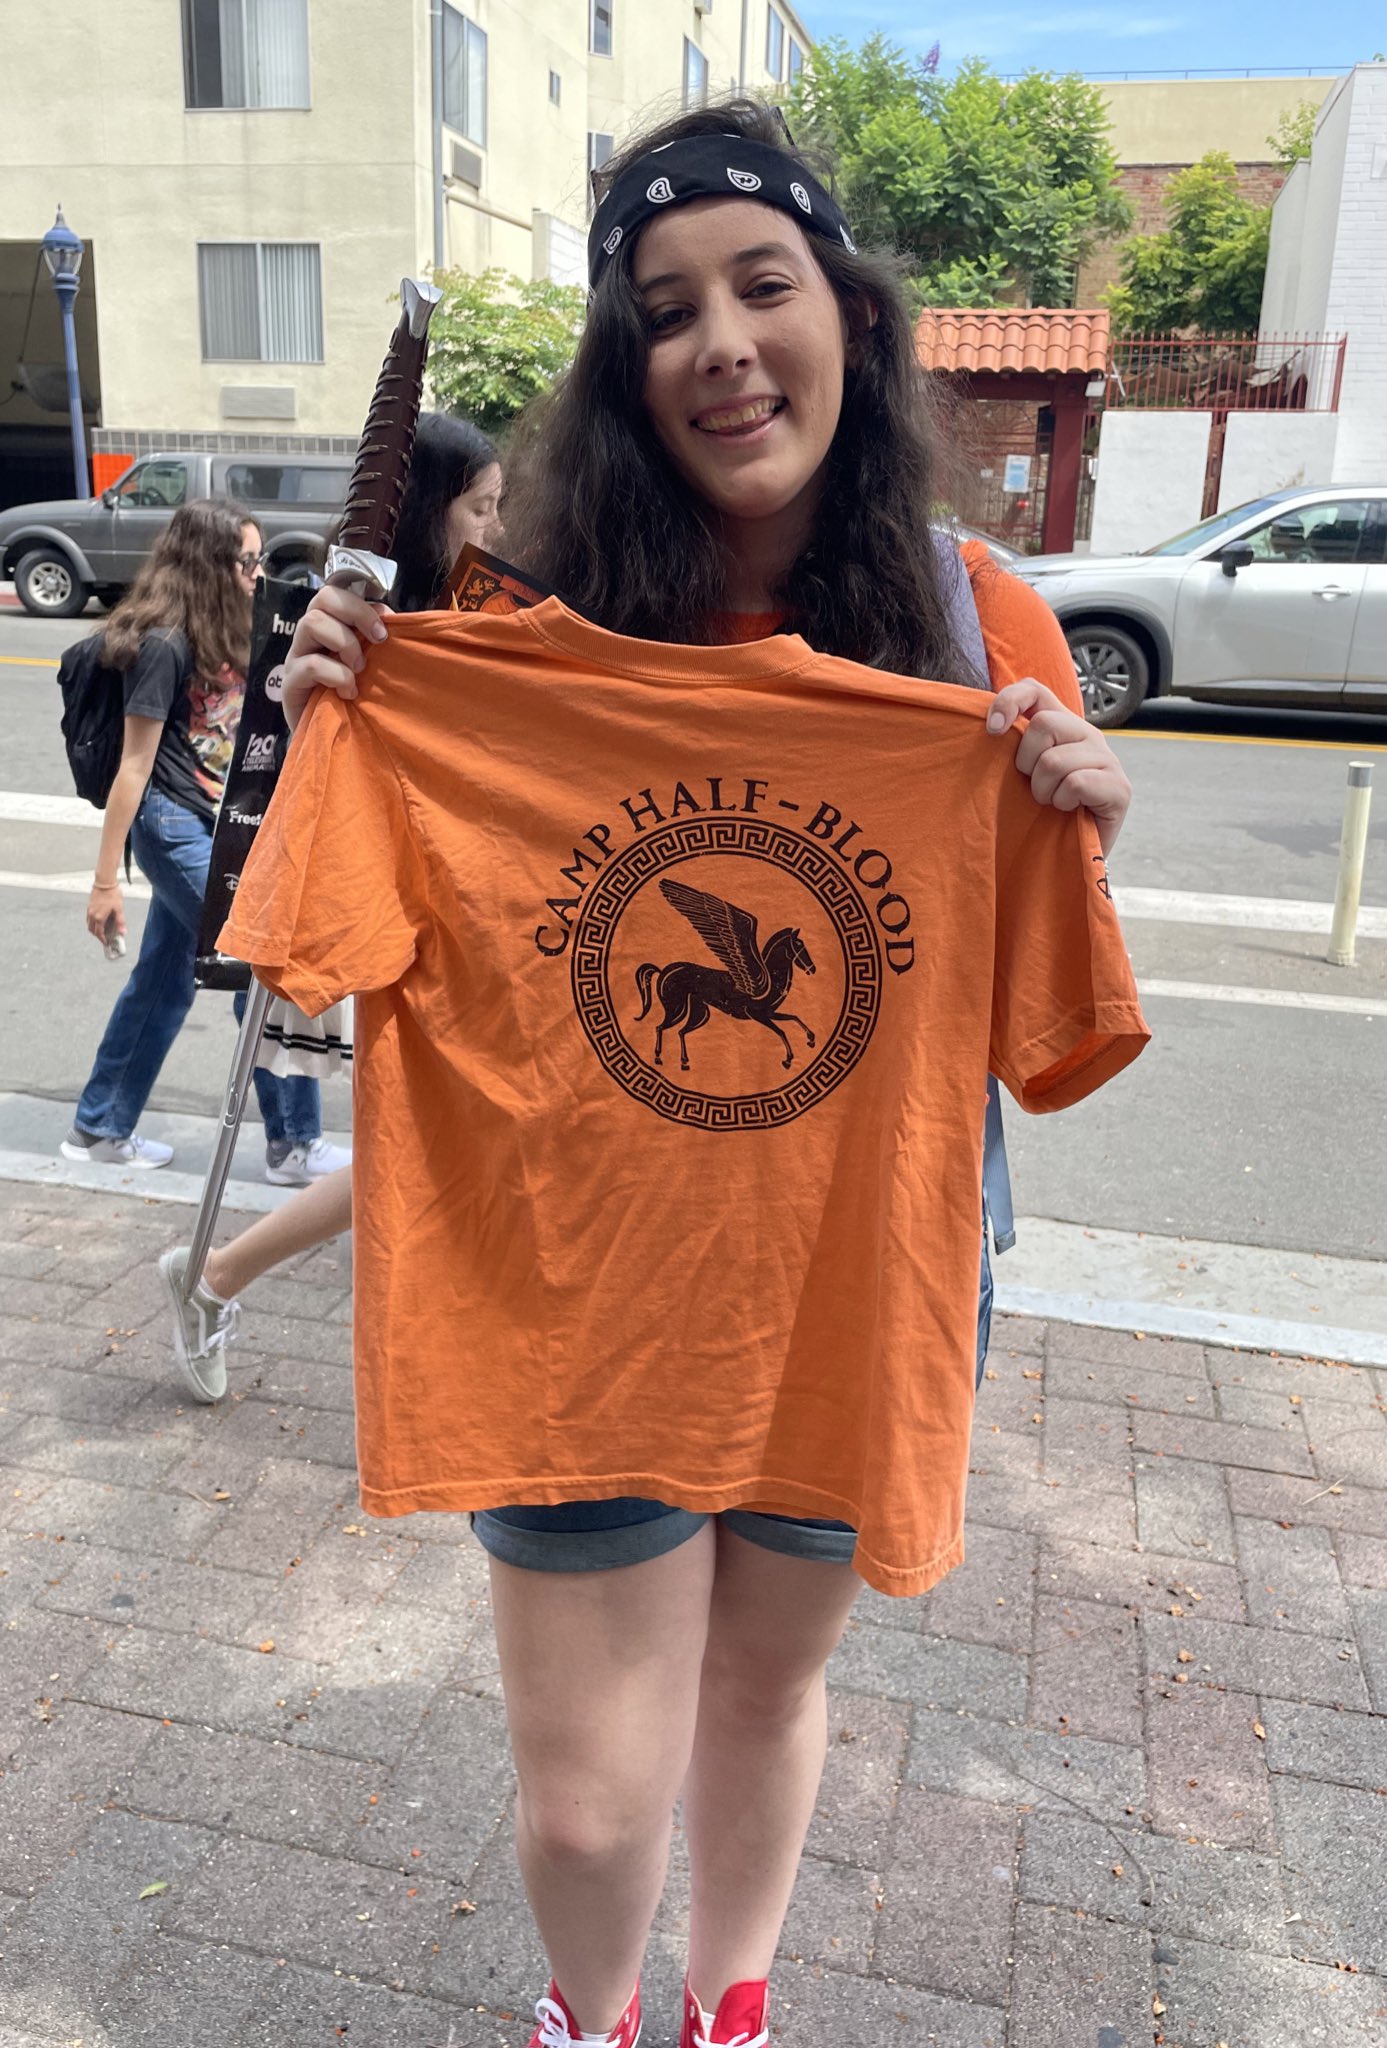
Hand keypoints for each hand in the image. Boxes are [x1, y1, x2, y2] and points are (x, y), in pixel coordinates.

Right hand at [87, 879, 123, 942]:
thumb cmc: (112, 894)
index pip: (99, 933)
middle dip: (98, 936)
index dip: (103, 939)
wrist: (104, 882)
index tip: (106, 943)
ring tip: (102, 931)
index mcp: (99, 917)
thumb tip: (123, 933)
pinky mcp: (89, 906)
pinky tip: (99, 920)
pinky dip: (92, 923)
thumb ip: (120, 922)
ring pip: (89, 924)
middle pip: (92, 930)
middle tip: (105, 938)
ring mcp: (89, 910)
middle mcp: (92, 915)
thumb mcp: (119, 909)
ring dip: (94, 930)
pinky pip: (88, 918)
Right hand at [281, 585, 390, 733]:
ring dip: (345, 643)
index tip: (385, 629)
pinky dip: (338, 676)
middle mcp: (308, 636)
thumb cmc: (350, 697)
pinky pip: (311, 665)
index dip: (362, 604)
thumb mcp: (366, 664)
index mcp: (328, 626)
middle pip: (322, 597)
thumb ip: (372, 639)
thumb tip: (389, 615)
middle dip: (356, 613)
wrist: (329, 738)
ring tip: (359, 669)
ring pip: (312, 623)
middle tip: (377, 641)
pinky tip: (349, 693)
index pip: (335, 593)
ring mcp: (296, 656)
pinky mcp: (290, 682)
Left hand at [986, 678, 1131, 855]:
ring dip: (1043, 790)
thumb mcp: (1020, 775)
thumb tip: (988, 727)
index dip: (1009, 700)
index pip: (1035, 689)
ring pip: (1055, 760)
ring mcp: (1108, 759)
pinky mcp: (1119, 787)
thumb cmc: (1040, 815)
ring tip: (1052, 803)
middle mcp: (1087, 735)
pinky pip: (1076, 783)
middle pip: (1043, 724)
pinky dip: (1063, 802)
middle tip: (1034, 787)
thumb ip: (1010, 747)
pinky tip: (1070, 810)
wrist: (1069, 858)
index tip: (992, 730)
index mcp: (1062, 725)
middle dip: (1026, 762)